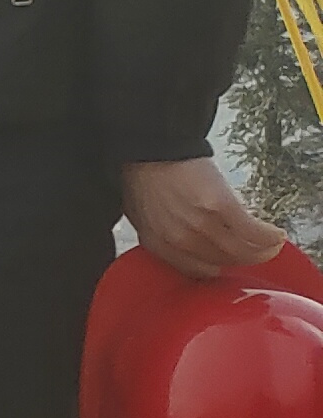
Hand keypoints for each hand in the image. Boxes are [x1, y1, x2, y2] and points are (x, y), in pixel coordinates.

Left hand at [124, 156, 289, 281]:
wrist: (151, 146)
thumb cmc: (144, 176)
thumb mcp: (142, 214)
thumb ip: (162, 233)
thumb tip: (182, 244)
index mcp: (158, 243)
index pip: (196, 270)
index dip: (217, 268)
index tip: (228, 262)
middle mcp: (180, 240)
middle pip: (222, 262)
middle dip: (242, 260)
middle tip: (256, 253)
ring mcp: (202, 224)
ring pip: (241, 252)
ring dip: (262, 252)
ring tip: (272, 246)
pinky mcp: (221, 206)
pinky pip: (252, 232)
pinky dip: (268, 237)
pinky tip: (275, 235)